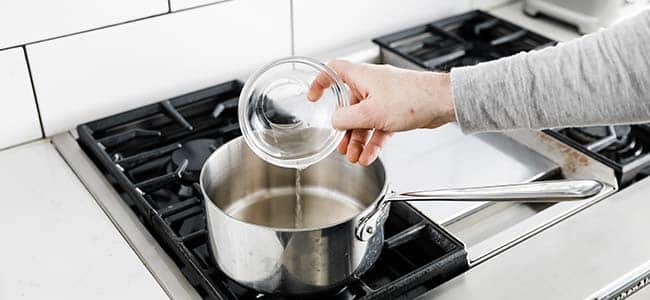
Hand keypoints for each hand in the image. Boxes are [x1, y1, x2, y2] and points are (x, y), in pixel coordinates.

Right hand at [307, 60, 455, 165]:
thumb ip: (347, 119)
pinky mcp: (396, 111)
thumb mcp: (371, 112)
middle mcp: (372, 86)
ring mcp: (384, 99)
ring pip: (364, 121)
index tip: (313, 97)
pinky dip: (373, 142)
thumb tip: (334, 122)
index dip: (320, 82)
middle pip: (349, 106)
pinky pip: (378, 128)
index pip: (333, 72)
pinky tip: (369, 156)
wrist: (441, 103)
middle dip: (344, 129)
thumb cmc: (412, 98)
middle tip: (341, 145)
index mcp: (362, 77)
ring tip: (354, 157)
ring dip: (358, 140)